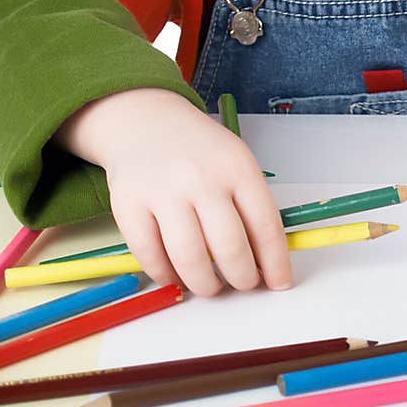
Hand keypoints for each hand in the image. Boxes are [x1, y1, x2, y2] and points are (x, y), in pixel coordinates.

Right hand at [56, 88, 291, 295]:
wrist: (144, 119)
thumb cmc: (200, 152)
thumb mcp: (237, 165)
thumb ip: (253, 209)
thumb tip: (268, 264)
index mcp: (237, 168)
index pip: (266, 228)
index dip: (275, 264)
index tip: (278, 284)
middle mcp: (200, 178)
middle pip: (229, 247)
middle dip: (242, 278)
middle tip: (243, 284)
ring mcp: (162, 191)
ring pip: (189, 258)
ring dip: (205, 284)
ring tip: (211, 286)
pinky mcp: (127, 204)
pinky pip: (150, 255)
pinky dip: (166, 275)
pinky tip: (176, 275)